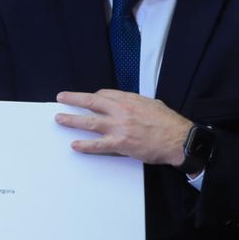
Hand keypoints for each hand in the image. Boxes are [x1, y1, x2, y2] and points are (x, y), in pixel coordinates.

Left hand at [54, 90, 191, 166]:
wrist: (179, 139)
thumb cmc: (168, 122)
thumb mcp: (152, 104)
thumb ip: (136, 103)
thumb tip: (128, 104)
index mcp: (129, 100)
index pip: (104, 95)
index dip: (93, 97)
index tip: (88, 100)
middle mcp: (121, 111)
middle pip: (90, 102)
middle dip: (73, 99)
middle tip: (61, 98)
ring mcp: (119, 127)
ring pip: (89, 122)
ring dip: (72, 120)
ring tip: (60, 119)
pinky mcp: (121, 143)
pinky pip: (98, 145)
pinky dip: (84, 145)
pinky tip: (75, 145)